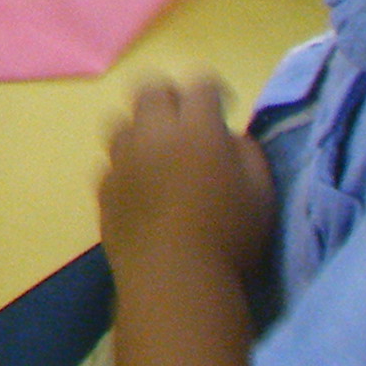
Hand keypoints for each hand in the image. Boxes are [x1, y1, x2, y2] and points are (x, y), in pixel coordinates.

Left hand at [99, 75, 276, 271]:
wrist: (173, 281)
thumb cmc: (229, 239)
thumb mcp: (261, 193)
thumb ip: (248, 152)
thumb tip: (229, 137)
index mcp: (197, 129)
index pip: (200, 84)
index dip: (214, 92)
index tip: (224, 108)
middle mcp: (154, 135)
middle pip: (151, 89)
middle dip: (171, 98)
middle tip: (187, 123)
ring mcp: (122, 161)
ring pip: (122, 123)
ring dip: (141, 130)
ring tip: (158, 155)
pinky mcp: (103, 189)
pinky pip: (110, 163)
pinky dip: (126, 168)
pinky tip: (141, 189)